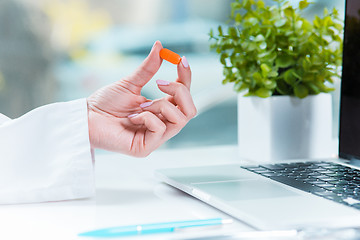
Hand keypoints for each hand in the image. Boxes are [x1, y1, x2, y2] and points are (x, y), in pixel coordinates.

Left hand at [87, 41, 196, 156]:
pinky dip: (147, 118)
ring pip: (180, 120)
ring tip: (141, 104)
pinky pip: (160, 129)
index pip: (184, 97)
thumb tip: (160, 46)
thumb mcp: (131, 83)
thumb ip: (148, 68)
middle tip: (159, 82)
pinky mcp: (145, 148)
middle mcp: (162, 125)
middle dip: (179, 91)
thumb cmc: (105, 103)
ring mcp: (155, 138)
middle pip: (191, 110)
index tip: (181, 59)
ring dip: (161, 105)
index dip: (186, 78)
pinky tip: (132, 118)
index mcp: (161, 111)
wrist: (86, 117)